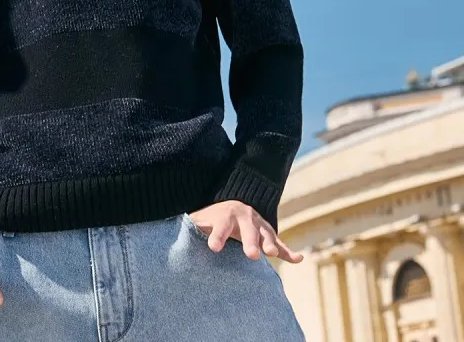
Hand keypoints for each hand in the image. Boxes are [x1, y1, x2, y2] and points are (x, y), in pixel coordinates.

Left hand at [187, 200, 303, 263]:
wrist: (231, 204)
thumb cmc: (210, 218)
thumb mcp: (200, 220)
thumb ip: (190, 226)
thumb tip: (165, 233)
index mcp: (225, 215)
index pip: (221, 225)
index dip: (217, 236)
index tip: (213, 248)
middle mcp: (244, 218)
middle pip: (248, 229)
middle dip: (249, 241)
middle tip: (251, 255)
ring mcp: (259, 226)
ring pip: (266, 234)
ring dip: (270, 244)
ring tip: (272, 254)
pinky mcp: (268, 235)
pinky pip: (280, 244)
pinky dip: (289, 251)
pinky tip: (298, 259)